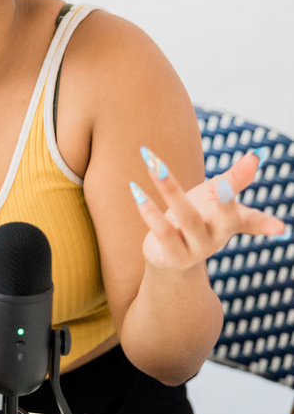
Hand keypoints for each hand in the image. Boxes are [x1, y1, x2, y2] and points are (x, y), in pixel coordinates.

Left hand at [130, 147, 289, 272]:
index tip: (281, 229)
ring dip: (170, 189)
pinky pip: (161, 231)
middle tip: (225, 185)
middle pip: (222, 219)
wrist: (169, 258)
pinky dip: (148, 211)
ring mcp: (194, 249)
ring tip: (155, 165)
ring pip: (186, 218)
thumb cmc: (196, 219)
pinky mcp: (171, 255)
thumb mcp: (214, 197)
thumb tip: (257, 155)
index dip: (265, 224)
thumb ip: (234, 179)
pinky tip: (136, 190)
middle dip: (225, 203)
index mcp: (229, 224)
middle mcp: (215, 239)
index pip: (250, 222)